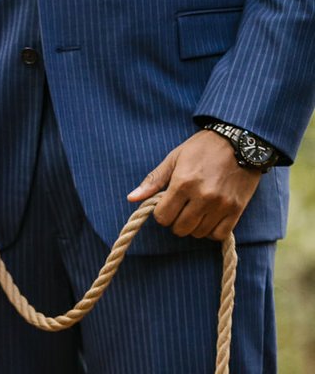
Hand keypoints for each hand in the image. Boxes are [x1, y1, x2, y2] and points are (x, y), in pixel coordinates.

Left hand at [127, 129, 261, 240]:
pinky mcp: (236, 209)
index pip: (162, 217)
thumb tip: (131, 198)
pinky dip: (212, 231)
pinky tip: (211, 218)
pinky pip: (218, 234)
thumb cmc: (204, 147)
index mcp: (183, 183)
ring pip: (198, 233)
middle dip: (177, 221)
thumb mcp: (175, 158)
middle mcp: (202, 196)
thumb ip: (153, 180)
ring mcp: (221, 204)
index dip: (162, 213)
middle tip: (184, 208)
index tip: (169, 204)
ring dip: (195, 226)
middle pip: (179, 229)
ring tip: (198, 210)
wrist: (241, 139)